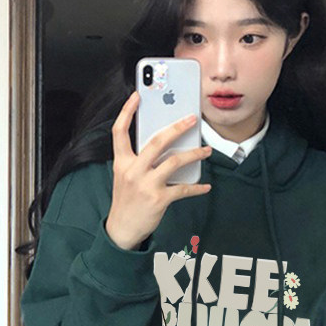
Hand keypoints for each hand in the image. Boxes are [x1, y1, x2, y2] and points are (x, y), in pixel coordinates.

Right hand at [105, 91, 212, 249]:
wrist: (122, 230)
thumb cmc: (126, 201)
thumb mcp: (125, 177)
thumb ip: (139, 161)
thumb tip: (165, 146)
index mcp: (122, 162)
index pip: (119, 131)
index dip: (126, 112)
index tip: (136, 96)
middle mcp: (133, 171)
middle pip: (156, 141)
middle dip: (177, 128)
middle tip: (192, 120)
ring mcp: (146, 185)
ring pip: (175, 162)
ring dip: (194, 154)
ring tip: (206, 151)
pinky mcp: (159, 199)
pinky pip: (183, 189)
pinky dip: (196, 187)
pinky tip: (205, 186)